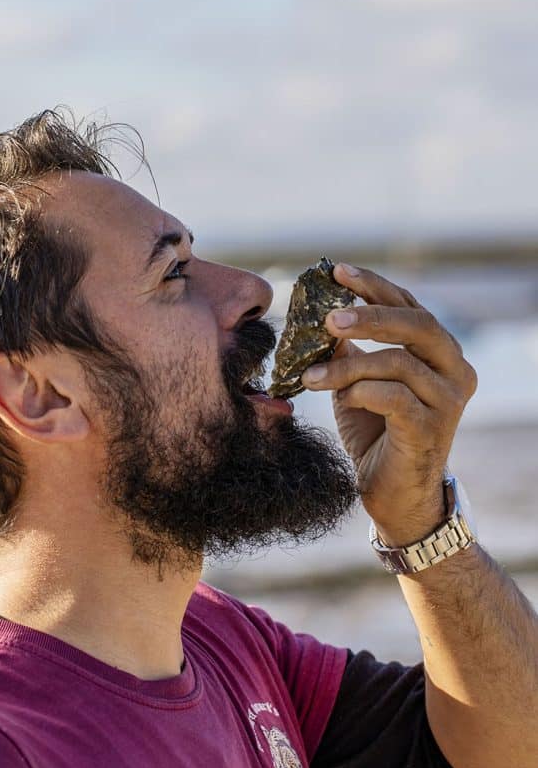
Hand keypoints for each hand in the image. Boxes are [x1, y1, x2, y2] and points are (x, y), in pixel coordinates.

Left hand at [301, 263, 477, 545]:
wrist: (394, 495)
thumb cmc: (376, 434)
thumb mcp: (359, 382)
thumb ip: (350, 350)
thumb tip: (321, 313)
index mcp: (441, 352)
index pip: (410, 305)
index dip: (374, 286)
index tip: (337, 272)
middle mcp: (455, 371)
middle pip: (417, 324)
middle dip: (369, 315)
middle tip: (328, 318)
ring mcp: (448, 401)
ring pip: (398, 363)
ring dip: (347, 367)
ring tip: (311, 377)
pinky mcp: (432, 430)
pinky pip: (396, 398)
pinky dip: (362, 393)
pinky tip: (343, 400)